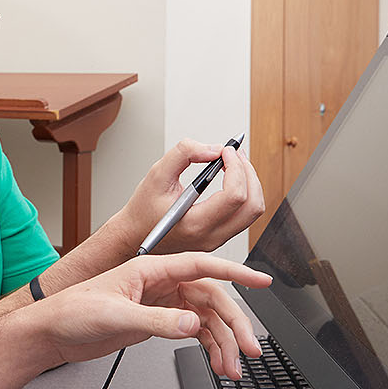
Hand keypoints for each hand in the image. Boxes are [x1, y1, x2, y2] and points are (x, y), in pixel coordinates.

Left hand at [37, 253, 270, 379]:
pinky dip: (208, 347)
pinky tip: (216, 362)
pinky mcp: (157, 321)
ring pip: (205, 319)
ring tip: (232, 367)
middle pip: (211, 299)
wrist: (53, 332)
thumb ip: (156, 320)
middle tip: (250, 349)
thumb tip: (191, 324)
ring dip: (222, 342)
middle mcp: (160, 283)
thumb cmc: (72, 311)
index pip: (202, 266)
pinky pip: (193, 331)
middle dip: (234, 325)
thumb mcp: (115, 315)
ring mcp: (161, 302)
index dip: (235, 272)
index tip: (261, 281)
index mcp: (151, 269)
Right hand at [112, 139, 265, 254]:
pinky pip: (244, 215)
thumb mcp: (156, 175)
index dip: (236, 168)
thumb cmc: (143, 209)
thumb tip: (213, 149)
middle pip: (253, 205)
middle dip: (248, 173)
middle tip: (234, 154)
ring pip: (254, 211)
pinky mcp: (219, 236)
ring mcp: (217, 239)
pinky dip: (245, 193)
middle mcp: (211, 237)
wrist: (133, 235)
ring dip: (250, 183)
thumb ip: (183, 154)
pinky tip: (231, 178)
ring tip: (234, 163)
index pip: (234, 196)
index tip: (226, 151)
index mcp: (195, 224)